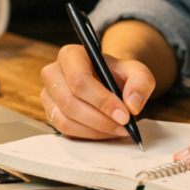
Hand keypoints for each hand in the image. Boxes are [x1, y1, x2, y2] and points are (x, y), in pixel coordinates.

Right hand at [40, 44, 155, 139]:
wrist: (107, 79)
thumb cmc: (117, 73)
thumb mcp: (136, 71)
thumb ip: (141, 82)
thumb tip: (132, 105)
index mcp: (71, 55)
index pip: (80, 80)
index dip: (102, 101)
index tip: (124, 115)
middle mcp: (53, 72)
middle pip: (70, 102)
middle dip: (100, 119)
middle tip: (124, 126)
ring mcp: (48, 94)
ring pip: (65, 119)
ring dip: (94, 130)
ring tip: (117, 130)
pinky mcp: (50, 112)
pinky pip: (64, 130)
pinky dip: (87, 135)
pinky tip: (105, 132)